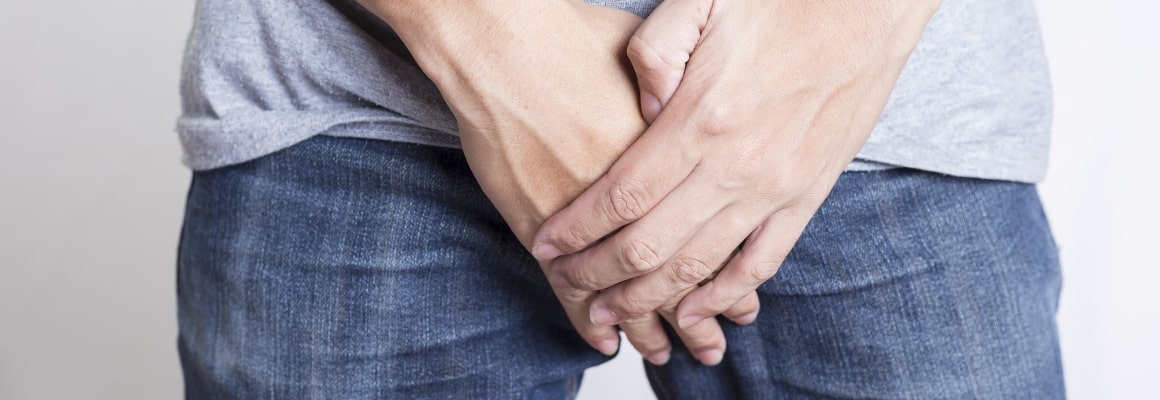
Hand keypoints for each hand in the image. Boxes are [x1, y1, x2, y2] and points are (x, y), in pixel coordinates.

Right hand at [361, 0, 756, 363]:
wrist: (504, 45)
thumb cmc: (573, 38)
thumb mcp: (657, 51)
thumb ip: (685, 94)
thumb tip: (692, 115)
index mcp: (684, 158)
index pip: (718, 241)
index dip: (731, 281)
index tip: (742, 306)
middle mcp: (644, 199)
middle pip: (681, 275)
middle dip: (698, 320)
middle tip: (710, 348)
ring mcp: (589, 220)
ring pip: (629, 290)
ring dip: (649, 327)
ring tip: (666, 353)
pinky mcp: (541, 227)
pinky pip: (568, 290)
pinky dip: (583, 319)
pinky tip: (600, 339)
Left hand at [535, 0, 940, 333]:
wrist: (868, 10)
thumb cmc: (781, 1)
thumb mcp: (700, 3)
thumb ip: (654, 56)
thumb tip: (637, 116)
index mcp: (702, 119)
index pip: (622, 195)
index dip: (578, 228)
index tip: (546, 245)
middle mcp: (736, 166)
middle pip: (649, 244)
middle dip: (597, 273)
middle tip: (566, 284)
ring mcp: (774, 189)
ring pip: (697, 267)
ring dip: (647, 297)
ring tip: (609, 312)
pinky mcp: (806, 198)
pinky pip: (760, 264)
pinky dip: (722, 295)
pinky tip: (691, 310)